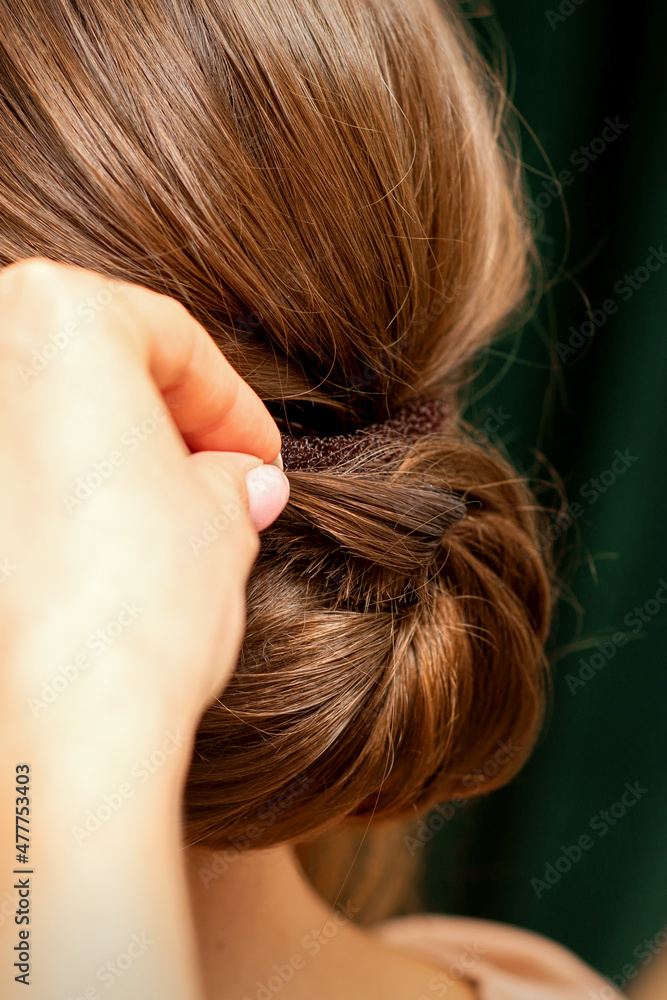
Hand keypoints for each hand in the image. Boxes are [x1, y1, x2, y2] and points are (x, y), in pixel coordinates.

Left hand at [0, 257, 289, 747]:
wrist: (47, 734)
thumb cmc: (134, 606)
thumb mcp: (219, 521)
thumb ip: (226, 480)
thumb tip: (239, 482)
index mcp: (58, 315)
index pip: (168, 340)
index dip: (228, 405)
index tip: (255, 455)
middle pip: (86, 369)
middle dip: (159, 425)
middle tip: (213, 481)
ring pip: (33, 426)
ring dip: (95, 464)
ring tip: (153, 524)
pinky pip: (1, 487)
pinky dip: (37, 507)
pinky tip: (79, 559)